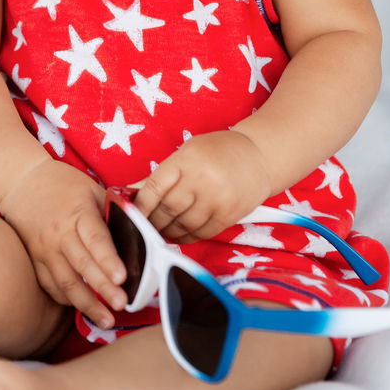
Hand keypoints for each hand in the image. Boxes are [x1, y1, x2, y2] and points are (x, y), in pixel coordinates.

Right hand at [0, 160, 127, 329]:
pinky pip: (51, 285)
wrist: (22, 182)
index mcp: (78, 212)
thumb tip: (142, 233)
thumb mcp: (92, 189)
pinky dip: (67, 299)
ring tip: (107, 320)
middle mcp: (59, 234)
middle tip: (122, 305)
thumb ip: (114, 212)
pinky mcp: (35, 261)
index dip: (108, 259)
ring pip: (65, 282)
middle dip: (102, 288)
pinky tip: (83, 309)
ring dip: (86, 304)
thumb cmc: (64, 185)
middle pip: (82, 265)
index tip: (122, 277)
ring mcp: (44, 250)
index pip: (95, 239)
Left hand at [129, 129, 272, 242]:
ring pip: (183, 225)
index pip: (155, 187)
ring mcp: (216, 199)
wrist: (259, 156)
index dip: (140, 205)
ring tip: (161, 232)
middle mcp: (201, 180)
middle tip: (144, 227)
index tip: (131, 215)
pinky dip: (187, 237)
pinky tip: (179, 235)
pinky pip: (202, 233)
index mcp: (186, 160)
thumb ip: (164, 174)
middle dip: (152, 221)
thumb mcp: (188, 152)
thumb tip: (134, 193)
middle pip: (168, 209)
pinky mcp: (229, 215)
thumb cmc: (218, 151)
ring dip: (168, 232)